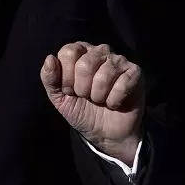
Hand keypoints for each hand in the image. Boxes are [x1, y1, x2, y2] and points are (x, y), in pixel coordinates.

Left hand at [39, 42, 144, 164]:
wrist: (105, 133)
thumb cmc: (82, 110)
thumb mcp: (59, 97)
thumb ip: (49, 78)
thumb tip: (50, 58)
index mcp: (79, 52)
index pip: (68, 53)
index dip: (66, 78)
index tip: (70, 90)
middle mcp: (99, 51)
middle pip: (85, 64)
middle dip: (82, 89)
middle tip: (86, 97)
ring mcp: (119, 60)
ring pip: (104, 75)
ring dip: (98, 96)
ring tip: (100, 100)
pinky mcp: (135, 73)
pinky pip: (122, 84)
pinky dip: (114, 100)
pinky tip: (114, 103)